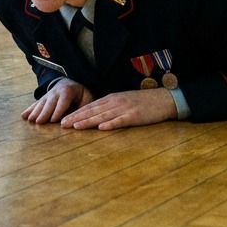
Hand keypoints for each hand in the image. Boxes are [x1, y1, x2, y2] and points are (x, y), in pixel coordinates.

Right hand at [21, 78, 93, 122]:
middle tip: (39, 122)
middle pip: (50, 103)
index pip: (63, 101)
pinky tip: (23, 116)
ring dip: (35, 112)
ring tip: (30, 120)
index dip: (58, 111)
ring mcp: (48, 94)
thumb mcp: (87, 97)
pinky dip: (29, 110)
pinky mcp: (44, 98)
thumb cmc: (81, 93)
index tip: (53, 120)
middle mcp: (56, 92)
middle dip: (44, 113)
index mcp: (68, 91)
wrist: (73, 81)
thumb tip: (78, 119)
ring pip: (41, 103)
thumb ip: (83, 107)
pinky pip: (36, 104)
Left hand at [60, 87, 177, 129]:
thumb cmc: (144, 102)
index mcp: (112, 99)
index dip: (76, 113)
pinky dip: (110, 124)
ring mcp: (125, 108)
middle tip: (62, 125)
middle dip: (77, 117)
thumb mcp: (124, 102)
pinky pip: (121, 121)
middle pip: (93, 111)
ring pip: (103, 116)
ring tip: (76, 127)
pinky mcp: (135, 116)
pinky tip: (101, 128)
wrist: (164, 99)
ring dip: (88, 121)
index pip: (90, 106)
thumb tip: (95, 117)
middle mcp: (116, 102)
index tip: (63, 120)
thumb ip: (110, 107)